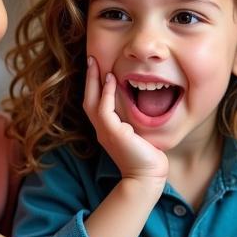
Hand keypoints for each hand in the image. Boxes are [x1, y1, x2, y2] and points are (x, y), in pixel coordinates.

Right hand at [83, 56, 167, 184]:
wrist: (148, 178)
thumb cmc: (148, 160)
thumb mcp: (140, 136)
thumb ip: (136, 123)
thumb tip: (145, 107)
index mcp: (107, 131)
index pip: (96, 105)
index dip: (95, 87)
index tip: (99, 69)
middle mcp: (102, 131)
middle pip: (88, 100)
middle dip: (89, 79)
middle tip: (91, 59)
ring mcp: (105, 132)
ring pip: (92, 101)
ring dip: (93, 81)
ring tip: (96, 63)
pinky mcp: (112, 132)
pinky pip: (104, 108)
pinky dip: (105, 93)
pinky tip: (110, 79)